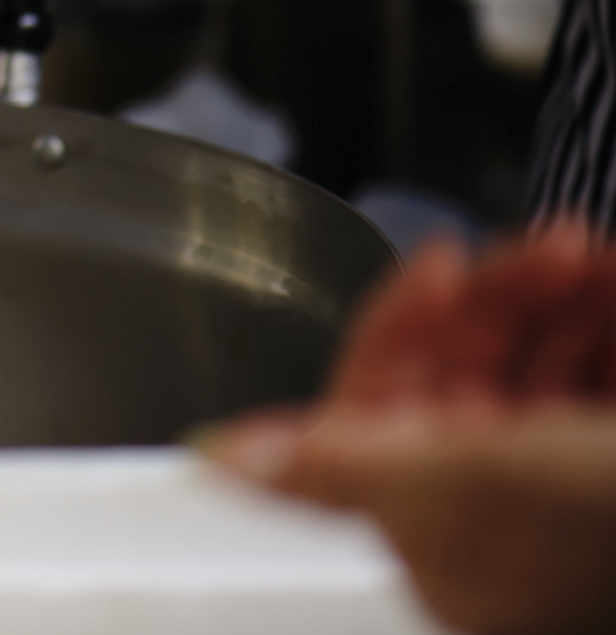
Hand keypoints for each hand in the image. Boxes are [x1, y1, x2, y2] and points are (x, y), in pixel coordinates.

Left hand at [201, 225, 615, 634]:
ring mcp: (561, 488)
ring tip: (591, 256)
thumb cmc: (615, 513)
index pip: (378, 416)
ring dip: (555, 294)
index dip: (402, 328)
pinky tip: (611, 275)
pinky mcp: (606, 455)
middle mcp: (498, 523)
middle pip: (461, 374)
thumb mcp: (485, 472)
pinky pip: (588, 370)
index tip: (437, 260)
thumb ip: (343, 464)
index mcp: (448, 546)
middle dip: (499, 297)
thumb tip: (218, 460)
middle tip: (543, 247)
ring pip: (530, 361)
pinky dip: (599, 314)